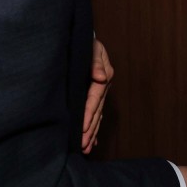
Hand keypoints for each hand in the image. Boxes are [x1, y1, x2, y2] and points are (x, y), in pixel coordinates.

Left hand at [81, 38, 113, 153]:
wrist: (84, 38)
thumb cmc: (86, 42)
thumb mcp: (92, 48)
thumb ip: (95, 61)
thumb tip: (100, 77)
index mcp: (103, 76)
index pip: (95, 99)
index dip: (89, 114)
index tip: (83, 129)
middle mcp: (103, 86)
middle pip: (97, 111)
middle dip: (90, 129)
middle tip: (83, 146)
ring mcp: (100, 92)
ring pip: (97, 115)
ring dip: (92, 132)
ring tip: (86, 148)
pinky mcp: (95, 94)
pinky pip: (96, 113)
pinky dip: (94, 127)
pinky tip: (92, 140)